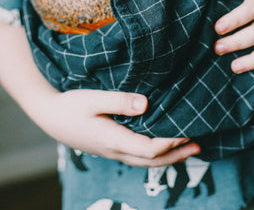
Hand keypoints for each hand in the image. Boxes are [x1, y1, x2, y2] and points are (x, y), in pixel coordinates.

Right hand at [37, 89, 200, 166]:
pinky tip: (160, 145)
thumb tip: (146, 104)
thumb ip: (120, 101)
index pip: (150, 149)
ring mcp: (112, 151)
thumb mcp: (94, 99)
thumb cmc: (72, 105)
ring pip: (145, 161)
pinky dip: (154, 154)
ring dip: (168, 156)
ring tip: (187, 148)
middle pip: (152, 161)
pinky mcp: (109, 147)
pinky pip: (137, 156)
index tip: (187, 130)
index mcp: (114, 139)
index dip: (171, 142)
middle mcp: (115, 150)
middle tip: (198, 146)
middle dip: (176, 155)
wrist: (50, 116)